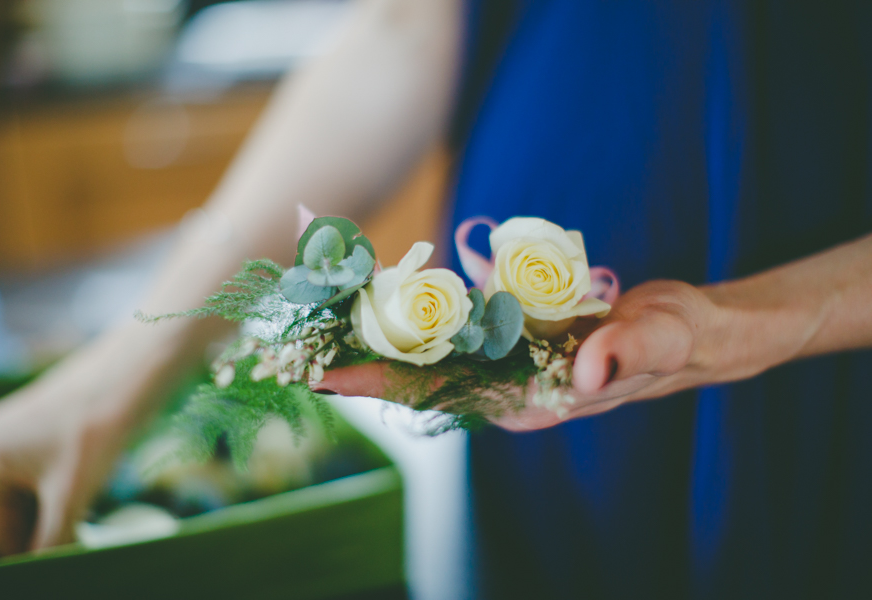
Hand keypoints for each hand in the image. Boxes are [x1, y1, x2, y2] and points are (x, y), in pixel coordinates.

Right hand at [0, 328, 174, 556]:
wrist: (137, 368)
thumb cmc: (99, 426)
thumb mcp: (71, 492)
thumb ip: (50, 538)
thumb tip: (42, 569)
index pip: (2, 530)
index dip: (33, 552)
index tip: (62, 568)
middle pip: (18, 510)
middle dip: (49, 527)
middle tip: (82, 544)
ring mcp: (21, 429)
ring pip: (39, 491)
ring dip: (63, 509)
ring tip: (92, 517)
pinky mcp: (50, 422)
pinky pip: (52, 469)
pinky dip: (70, 486)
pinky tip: (95, 493)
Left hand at [316, 280, 721, 431]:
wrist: (686, 335)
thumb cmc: (676, 338)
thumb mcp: (660, 338)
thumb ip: (629, 352)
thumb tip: (590, 369)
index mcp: (529, 399)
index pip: (441, 392)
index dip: (380, 381)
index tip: (322, 374)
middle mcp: (505, 389)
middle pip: (418, 375)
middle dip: (358, 355)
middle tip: (296, 332)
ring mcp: (505, 367)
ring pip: (427, 351)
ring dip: (375, 330)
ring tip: (320, 308)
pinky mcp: (509, 343)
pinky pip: (449, 329)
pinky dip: (413, 311)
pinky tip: (381, 293)